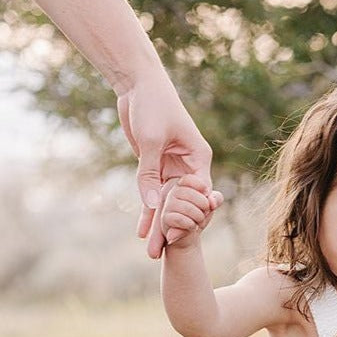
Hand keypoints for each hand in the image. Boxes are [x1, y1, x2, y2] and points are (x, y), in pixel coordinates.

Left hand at [117, 66, 215, 257]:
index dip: (189, 216)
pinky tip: (142, 229)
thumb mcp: (151, 141)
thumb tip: (151, 205)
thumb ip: (150, 174)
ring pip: (165, 201)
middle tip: (160, 252)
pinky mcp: (155, 164)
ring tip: (150, 249)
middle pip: (181, 202)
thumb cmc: (152, 105)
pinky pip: (151, 191)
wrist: (138, 83)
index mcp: (197, 158)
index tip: (178, 238)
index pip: (198, 194)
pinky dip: (146, 208)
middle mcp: (188, 165)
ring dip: (157, 223)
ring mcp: (171, 166)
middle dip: (170, 227)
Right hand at [161, 175, 223, 247]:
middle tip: (204, 213)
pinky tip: (192, 227)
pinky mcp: (165, 218)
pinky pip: (180, 219)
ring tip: (198, 221)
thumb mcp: (211, 205)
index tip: (207, 195)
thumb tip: (211, 202)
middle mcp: (173, 192)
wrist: (188, 236)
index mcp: (183, 185)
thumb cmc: (199, 216)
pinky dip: (191, 225)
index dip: (201, 186)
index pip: (189, 179)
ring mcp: (168, 205)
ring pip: (187, 208)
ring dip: (199, 217)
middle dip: (204, 206)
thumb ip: (216, 199)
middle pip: (192, 194)